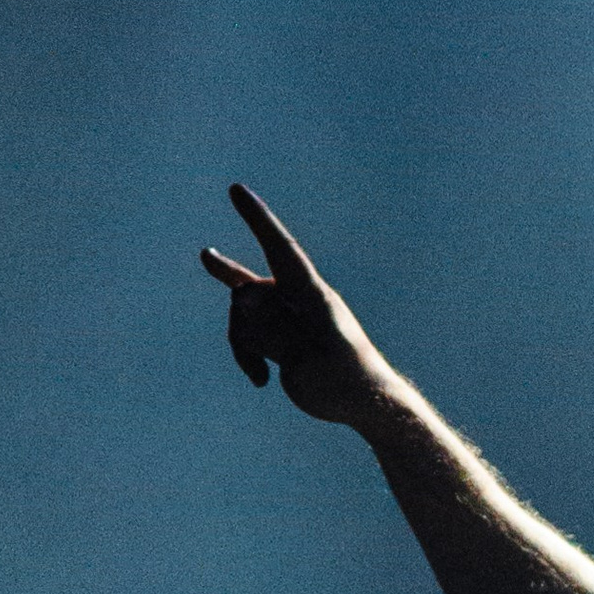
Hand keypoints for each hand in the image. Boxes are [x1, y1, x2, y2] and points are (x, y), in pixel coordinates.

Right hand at [199, 183, 393, 428]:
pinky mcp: (281, 338)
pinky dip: (247, 356)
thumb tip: (241, 302)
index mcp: (312, 294)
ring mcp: (287, 317)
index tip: (236, 189)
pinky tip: (262, 380)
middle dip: (240, 307)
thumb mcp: (306, 358)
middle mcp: (297, 299)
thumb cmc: (345, 379)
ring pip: (244, 316)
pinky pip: (249, 336)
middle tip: (229, 284)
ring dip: (243, 345)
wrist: (364, 405)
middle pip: (250, 291)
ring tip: (262, 376)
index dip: (257, 219)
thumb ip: (273, 329)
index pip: (280, 249)